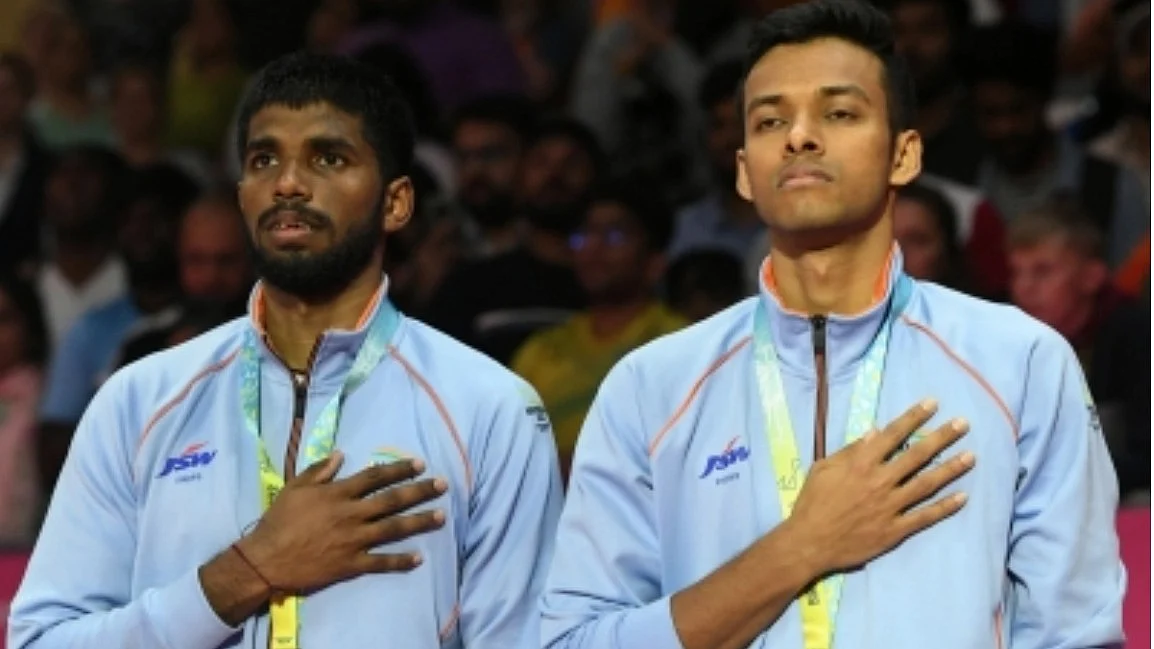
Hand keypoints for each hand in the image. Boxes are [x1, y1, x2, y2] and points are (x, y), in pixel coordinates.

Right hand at [239, 452, 446, 592]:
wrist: (266, 559)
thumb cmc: (279, 520)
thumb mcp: (295, 488)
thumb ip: (319, 471)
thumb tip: (340, 454)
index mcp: (338, 493)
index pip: (375, 477)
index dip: (398, 469)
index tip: (419, 464)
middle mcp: (351, 514)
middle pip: (392, 500)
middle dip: (419, 491)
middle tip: (442, 485)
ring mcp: (354, 540)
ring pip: (393, 528)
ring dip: (419, 522)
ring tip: (441, 516)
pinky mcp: (351, 564)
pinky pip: (380, 562)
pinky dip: (400, 561)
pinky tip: (419, 558)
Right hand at [787, 399, 974, 575]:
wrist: (809, 542)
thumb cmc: (812, 502)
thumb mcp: (823, 469)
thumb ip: (850, 451)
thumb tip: (874, 431)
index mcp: (860, 463)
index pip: (893, 434)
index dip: (914, 417)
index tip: (933, 404)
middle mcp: (879, 481)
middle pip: (917, 455)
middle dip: (942, 437)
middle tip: (963, 424)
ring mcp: (890, 506)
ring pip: (926, 484)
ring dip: (950, 468)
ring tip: (971, 456)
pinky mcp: (895, 530)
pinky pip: (924, 516)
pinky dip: (945, 507)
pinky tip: (963, 497)